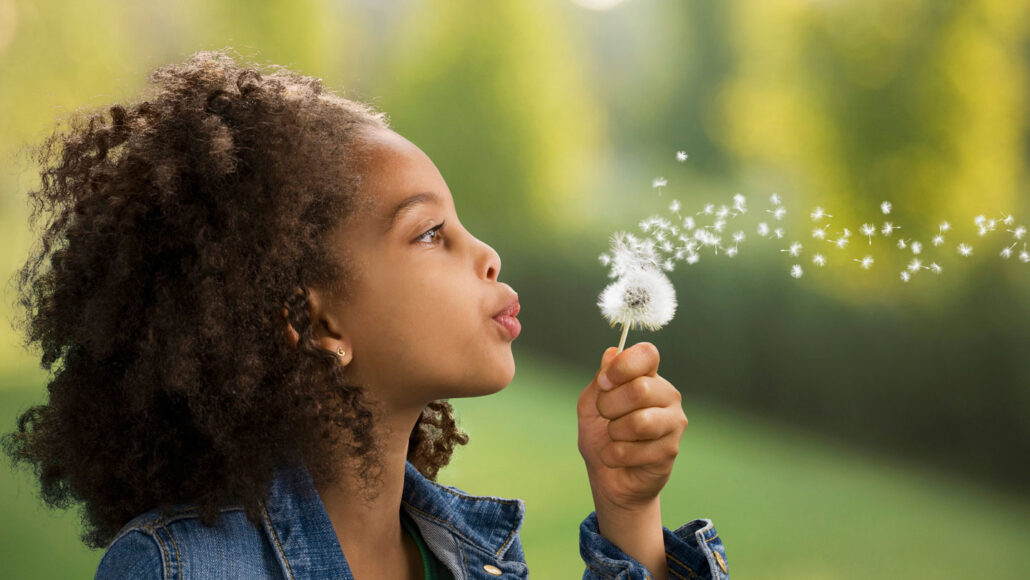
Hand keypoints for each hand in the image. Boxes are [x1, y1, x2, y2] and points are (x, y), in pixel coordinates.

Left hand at [577, 342, 687, 511]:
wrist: (608, 475)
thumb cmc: (601, 434)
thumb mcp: (591, 403)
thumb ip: (600, 380)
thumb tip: (611, 353)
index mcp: (649, 376)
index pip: (648, 355)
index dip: (623, 366)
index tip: (604, 383)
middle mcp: (668, 395)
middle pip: (640, 389)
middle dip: (609, 405)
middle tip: (605, 416)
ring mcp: (674, 423)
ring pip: (640, 422)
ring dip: (614, 432)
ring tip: (613, 437)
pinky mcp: (670, 451)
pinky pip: (632, 450)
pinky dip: (613, 455)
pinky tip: (616, 457)